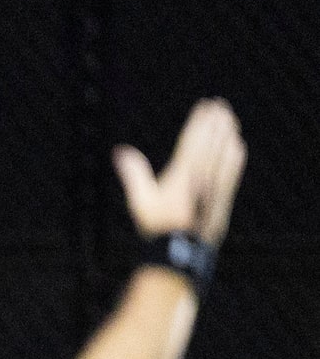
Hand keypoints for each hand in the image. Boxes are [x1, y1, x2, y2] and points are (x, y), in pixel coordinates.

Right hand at [115, 98, 246, 246]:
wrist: (180, 252)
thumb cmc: (157, 227)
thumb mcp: (139, 201)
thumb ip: (133, 173)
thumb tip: (120, 151)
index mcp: (182, 174)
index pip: (193, 141)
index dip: (200, 122)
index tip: (205, 106)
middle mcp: (202, 177)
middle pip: (212, 143)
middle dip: (217, 123)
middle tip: (221, 106)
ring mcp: (215, 187)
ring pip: (225, 154)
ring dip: (228, 134)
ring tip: (230, 119)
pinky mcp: (223, 198)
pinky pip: (233, 171)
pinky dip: (236, 156)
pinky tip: (238, 146)